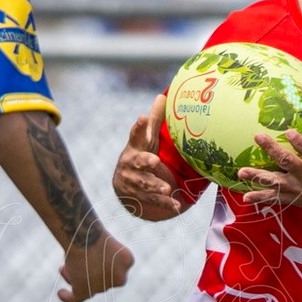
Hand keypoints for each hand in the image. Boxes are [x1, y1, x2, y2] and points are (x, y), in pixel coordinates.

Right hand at [57, 228, 133, 301]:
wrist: (83, 235)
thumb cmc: (90, 230)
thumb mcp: (98, 237)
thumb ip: (97, 252)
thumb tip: (87, 265)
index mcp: (128, 261)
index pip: (115, 266)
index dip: (102, 262)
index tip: (90, 254)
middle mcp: (120, 278)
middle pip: (102, 278)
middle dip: (89, 271)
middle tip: (77, 260)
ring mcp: (103, 287)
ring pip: (89, 286)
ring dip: (76, 277)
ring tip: (63, 267)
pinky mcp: (85, 291)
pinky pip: (75, 298)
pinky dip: (68, 297)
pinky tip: (61, 293)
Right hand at [113, 95, 191, 220]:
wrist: (125, 185)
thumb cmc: (141, 155)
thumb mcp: (147, 139)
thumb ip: (154, 121)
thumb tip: (162, 96)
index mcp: (134, 147)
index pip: (135, 135)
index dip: (138, 127)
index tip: (142, 118)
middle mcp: (131, 164)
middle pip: (137, 162)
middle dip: (145, 162)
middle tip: (154, 161)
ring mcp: (133, 181)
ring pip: (144, 184)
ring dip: (155, 186)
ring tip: (167, 188)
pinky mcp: (139, 196)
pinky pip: (153, 201)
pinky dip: (165, 203)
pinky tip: (176, 205)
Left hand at [240, 112, 301, 218]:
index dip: (299, 143)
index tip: (289, 131)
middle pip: (287, 162)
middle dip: (271, 150)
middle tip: (258, 137)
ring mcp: (298, 189)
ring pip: (275, 182)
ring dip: (257, 176)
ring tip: (241, 171)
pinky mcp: (293, 198)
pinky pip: (274, 198)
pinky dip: (260, 197)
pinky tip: (246, 196)